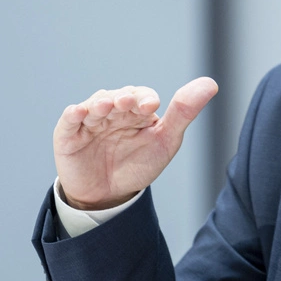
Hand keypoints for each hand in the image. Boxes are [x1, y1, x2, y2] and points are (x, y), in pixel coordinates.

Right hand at [54, 78, 217, 209]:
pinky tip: (79, 112)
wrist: (109, 196)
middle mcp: (113, 110)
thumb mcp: (165, 141)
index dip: (145, 98)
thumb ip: (184, 113)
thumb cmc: (138, 164)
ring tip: (106, 107)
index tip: (151, 107)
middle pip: (117, 97)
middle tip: (127, 103)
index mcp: (137, 109)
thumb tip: (211, 84)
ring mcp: (90, 120)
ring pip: (94, 104)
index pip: (142, 96)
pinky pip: (69, 119)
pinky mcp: (68, 134)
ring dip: (100, 103)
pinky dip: (73, 114)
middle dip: (123, 99)